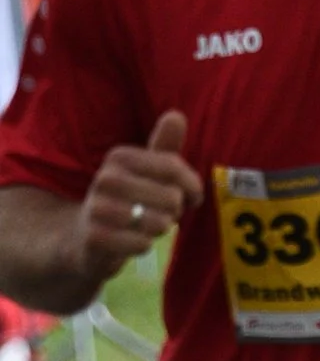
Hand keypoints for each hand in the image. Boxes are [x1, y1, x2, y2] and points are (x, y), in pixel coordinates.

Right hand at [81, 111, 200, 274]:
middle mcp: (106, 178)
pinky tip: (130, 240)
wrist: (84, 235)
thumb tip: (176, 115)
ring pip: (160, 223)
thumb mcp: (146, 170)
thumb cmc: (128, 199)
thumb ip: (164, 146)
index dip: (193, 186)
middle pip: (172, 197)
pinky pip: (143, 244)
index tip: (193, 197)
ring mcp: (98, 208)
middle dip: (174, 211)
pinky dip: (144, 245)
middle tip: (158, 212)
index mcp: (120, 157)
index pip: (174, 167)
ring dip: (160, 229)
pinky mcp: (96, 237)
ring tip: (144, 224)